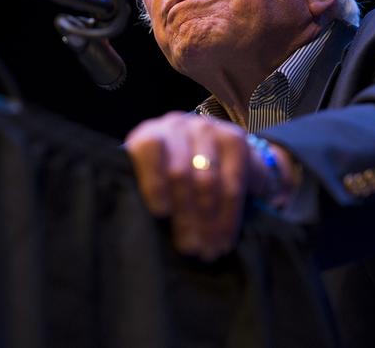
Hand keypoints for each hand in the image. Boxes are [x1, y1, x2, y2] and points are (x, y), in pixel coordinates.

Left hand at [124, 111, 289, 260]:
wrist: (223, 159)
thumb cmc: (175, 181)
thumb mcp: (156, 184)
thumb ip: (147, 197)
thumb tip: (140, 230)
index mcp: (149, 135)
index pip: (148, 148)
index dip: (153, 181)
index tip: (161, 213)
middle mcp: (176, 126)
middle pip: (179, 173)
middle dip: (185, 217)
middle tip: (190, 249)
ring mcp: (207, 129)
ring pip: (207, 181)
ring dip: (208, 222)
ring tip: (208, 249)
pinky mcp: (234, 138)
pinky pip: (232, 183)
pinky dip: (229, 216)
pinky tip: (225, 238)